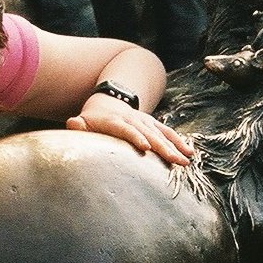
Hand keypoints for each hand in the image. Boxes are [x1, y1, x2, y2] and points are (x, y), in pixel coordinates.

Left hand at [66, 94, 194, 165]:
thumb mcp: (83, 121)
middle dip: (163, 147)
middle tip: (174, 160)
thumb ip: (78, 125)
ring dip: (175, 147)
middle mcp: (134, 120)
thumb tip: (73, 123)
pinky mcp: (153, 124)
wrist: (108, 102)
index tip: (145, 147)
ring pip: (162, 133)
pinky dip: (179, 141)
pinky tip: (189, 152)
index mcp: (115, 121)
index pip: (126, 129)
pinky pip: (168, 132)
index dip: (135, 137)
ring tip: (185, 160)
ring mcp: (145, 121)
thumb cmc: (93, 119)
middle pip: (149, 134)